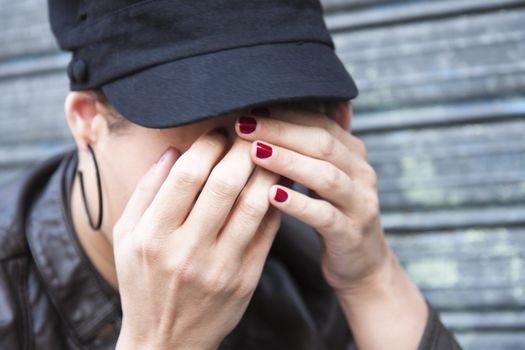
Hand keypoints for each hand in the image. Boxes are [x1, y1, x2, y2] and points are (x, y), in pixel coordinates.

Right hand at [113, 128, 282, 348]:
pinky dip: (276, 201)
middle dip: (241, 149)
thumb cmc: (143, 283)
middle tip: (249, 133)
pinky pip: (268, 231)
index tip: (218, 131)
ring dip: (265, 170)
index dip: (207, 144)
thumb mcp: (126, 237)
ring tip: (268, 152)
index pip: (186, 175)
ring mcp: (220, 267)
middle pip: (224, 184)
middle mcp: (187, 252)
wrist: (167, 340)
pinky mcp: (246, 280)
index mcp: (152, 236)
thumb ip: (146, 192)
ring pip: (254, 204)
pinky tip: (277, 184)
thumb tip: (173, 152)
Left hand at [234, 103, 389, 294]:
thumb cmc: (333, 212)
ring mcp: (360, 204)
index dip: (285, 115)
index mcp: (353, 153)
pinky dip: (298, 204)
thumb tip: (287, 107)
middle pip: (322, 143)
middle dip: (281, 131)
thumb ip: (312, 146)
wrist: (361, 263)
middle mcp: (361, 173)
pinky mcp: (351, 233)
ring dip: (288, 162)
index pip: (319, 123)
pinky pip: (324, 215)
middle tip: (245, 125)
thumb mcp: (326, 176)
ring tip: (255, 153)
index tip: (249, 109)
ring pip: (325, 176)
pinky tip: (272, 196)